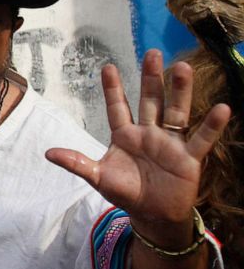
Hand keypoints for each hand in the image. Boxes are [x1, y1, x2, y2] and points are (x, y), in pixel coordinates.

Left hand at [46, 49, 229, 241]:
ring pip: (176, 111)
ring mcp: (170, 143)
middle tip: (152, 53)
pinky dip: (211, 125)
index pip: (118, 107)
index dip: (113, 89)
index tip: (107, 67)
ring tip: (182, 67)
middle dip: (151, 78)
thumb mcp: (98, 177)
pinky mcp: (189, 158)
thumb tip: (48, 153)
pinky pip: (201, 138)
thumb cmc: (125, 192)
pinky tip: (221, 108)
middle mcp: (149, 133)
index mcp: (125, 135)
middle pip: (150, 101)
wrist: (151, 215)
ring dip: (179, 91)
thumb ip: (77, 163)